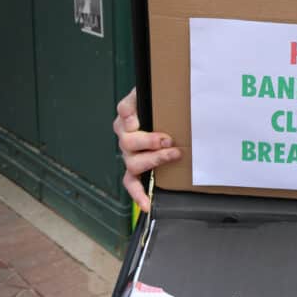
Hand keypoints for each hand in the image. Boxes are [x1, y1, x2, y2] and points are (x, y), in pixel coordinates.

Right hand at [113, 88, 180, 211]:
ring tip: (173, 155)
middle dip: (149, 141)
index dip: (129, 116)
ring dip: (153, 160)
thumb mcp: (151, 92)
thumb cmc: (158, 105)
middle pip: (128, 141)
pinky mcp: (135, 170)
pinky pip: (131, 184)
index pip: (124, 112)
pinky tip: (146, 204)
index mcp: (127, 116)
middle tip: (168, 139)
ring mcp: (129, 155)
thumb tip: (133, 116)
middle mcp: (124, 136)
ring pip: (132, 163)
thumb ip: (142, 95)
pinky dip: (137, 195)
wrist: (163, 115)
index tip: (138, 120)